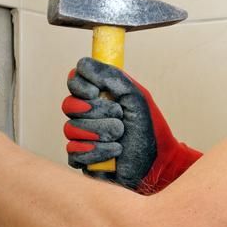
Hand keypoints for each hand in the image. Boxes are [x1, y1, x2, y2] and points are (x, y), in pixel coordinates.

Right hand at [62, 57, 201, 193]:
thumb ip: (112, 77)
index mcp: (98, 97)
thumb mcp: (136, 96)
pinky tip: (114, 152)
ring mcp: (80, 136)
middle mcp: (85, 115)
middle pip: (69, 105)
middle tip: (118, 116)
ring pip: (70, 129)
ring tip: (120, 137)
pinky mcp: (79, 158)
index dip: (80, 86)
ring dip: (101, 132)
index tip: (95, 91)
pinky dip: (97, 151)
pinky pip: (73, 151)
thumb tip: (83, 63)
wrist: (157, 163)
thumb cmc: (149, 130)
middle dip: (96, 111)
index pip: (73, 81)